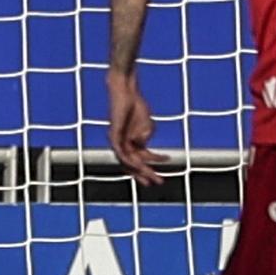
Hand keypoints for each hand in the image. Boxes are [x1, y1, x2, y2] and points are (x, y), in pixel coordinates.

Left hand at [107, 71, 165, 186]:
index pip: (140, 162)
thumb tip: (141, 144)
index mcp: (131, 144)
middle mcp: (123, 145)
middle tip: (158, 182)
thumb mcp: (147, 125)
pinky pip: (120, 151)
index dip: (151, 169)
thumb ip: (145, 136)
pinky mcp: (113, 135)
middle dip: (146, 175)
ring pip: (128, 162)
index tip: (162, 176)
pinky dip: (129, 158)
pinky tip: (138, 164)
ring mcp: (117, 141)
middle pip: (134, 165)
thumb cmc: (136, 106)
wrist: (126, 91)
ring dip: (140, 170)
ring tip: (152, 175)